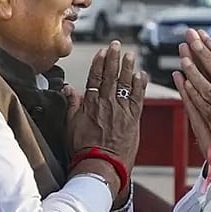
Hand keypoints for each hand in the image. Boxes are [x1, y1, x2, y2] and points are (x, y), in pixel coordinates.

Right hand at [67, 42, 147, 170]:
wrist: (101, 165)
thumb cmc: (84, 149)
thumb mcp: (70, 125)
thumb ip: (71, 105)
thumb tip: (68, 89)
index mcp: (90, 104)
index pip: (95, 77)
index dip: (100, 63)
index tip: (103, 52)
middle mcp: (107, 104)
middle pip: (111, 76)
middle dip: (114, 58)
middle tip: (117, 45)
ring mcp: (121, 111)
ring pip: (125, 84)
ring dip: (128, 68)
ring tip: (130, 55)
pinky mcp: (133, 120)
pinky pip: (138, 98)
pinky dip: (140, 86)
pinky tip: (141, 75)